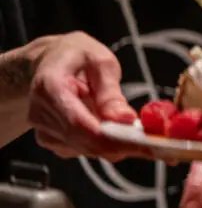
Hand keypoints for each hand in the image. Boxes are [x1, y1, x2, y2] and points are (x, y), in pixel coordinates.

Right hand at [25, 32, 146, 160]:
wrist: (51, 61)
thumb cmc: (78, 57)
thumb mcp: (101, 62)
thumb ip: (111, 92)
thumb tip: (125, 119)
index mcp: (50, 88)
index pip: (79, 125)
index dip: (112, 139)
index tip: (143, 143)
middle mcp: (40, 113)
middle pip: (85, 142)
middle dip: (122, 144)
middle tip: (155, 141)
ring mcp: (44, 130)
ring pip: (87, 150)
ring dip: (115, 144)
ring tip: (134, 127)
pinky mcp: (52, 140)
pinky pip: (84, 149)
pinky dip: (105, 143)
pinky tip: (113, 127)